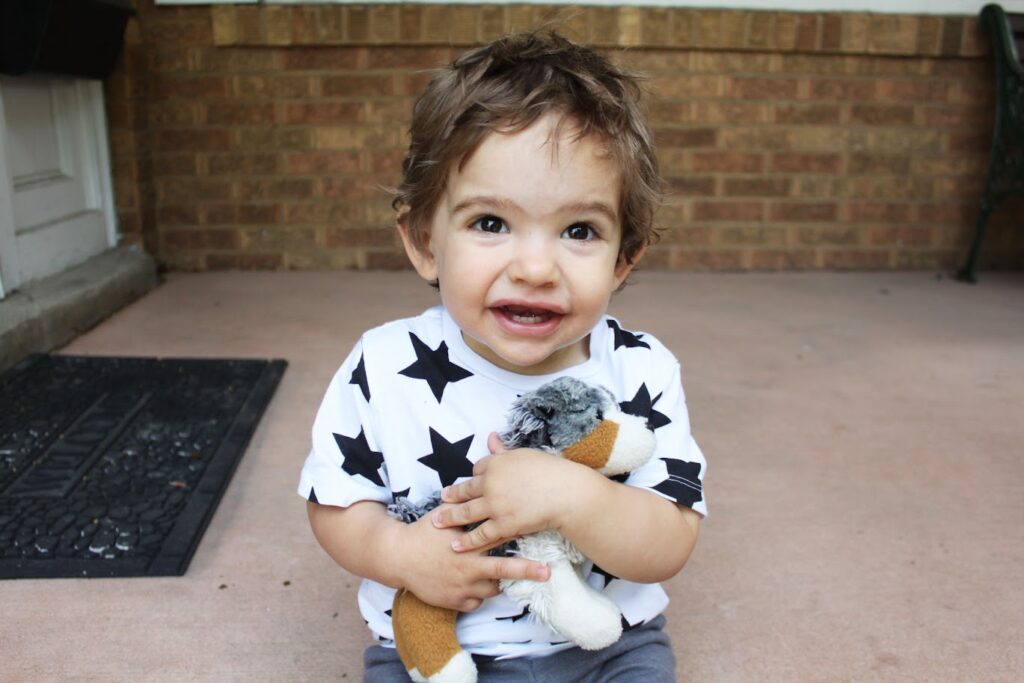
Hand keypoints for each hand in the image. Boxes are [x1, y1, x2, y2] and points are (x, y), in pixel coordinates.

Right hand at [391, 503, 549, 611]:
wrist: (397, 559)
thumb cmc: (422, 533)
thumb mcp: (443, 515)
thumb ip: (463, 506)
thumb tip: (479, 486)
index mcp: (467, 547)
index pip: (498, 540)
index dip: (518, 536)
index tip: (538, 538)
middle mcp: (467, 569)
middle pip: (502, 571)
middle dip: (526, 571)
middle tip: (546, 571)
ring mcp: (461, 589)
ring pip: (492, 590)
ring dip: (500, 582)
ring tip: (510, 576)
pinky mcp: (454, 603)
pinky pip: (476, 603)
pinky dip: (480, 596)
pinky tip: (479, 586)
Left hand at [433, 433, 599, 552]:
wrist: (567, 494)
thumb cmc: (551, 472)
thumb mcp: (525, 456)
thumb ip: (504, 451)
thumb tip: (491, 437)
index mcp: (497, 463)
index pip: (478, 468)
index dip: (474, 476)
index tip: (468, 483)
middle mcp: (491, 483)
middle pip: (465, 490)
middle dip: (451, 496)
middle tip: (441, 499)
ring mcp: (495, 505)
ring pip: (466, 512)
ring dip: (450, 517)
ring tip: (437, 521)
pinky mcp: (503, 524)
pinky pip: (480, 534)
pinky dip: (467, 540)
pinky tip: (456, 545)